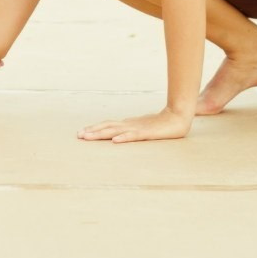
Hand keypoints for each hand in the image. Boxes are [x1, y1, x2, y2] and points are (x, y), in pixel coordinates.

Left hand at [78, 108, 192, 142]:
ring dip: (101, 134)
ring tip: (89, 137)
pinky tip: (115, 141)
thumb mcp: (142, 127)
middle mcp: (129, 124)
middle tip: (79, 136)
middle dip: (92, 131)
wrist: (178, 116)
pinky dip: (124, 138)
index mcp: (128, 124)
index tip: (81, 133)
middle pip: (108, 127)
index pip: (108, 125)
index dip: (94, 128)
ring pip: (116, 131)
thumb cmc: (160, 123)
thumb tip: (119, 134)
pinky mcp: (148, 133)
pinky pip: (134, 136)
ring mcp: (138, 128)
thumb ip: (131, 130)